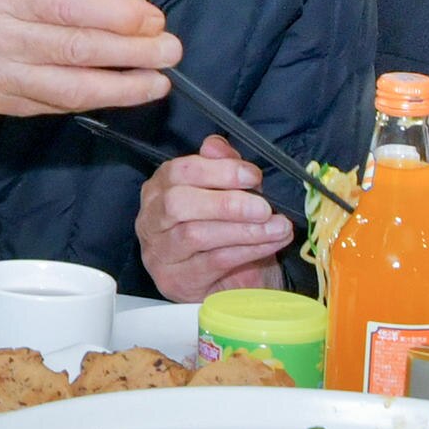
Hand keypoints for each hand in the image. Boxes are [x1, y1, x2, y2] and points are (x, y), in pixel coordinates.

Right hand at [0, 0, 179, 118]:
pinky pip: (60, 105)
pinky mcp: (4, 105)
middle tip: (171, 51)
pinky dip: (99, 99)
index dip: (116, 16)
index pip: (67, 7)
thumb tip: (135, 4)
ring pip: (71, 90)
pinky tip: (126, 91)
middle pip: (75, 50)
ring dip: (124, 88)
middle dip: (132, 53)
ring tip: (160, 82)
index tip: (154, 19)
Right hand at [135, 138, 293, 300]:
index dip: (218, 171)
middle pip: (178, 204)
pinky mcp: (174, 280)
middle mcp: (151, 220)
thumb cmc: (225, 233)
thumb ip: (220, 167)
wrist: (230, 283)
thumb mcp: (227, 194)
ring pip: (195, 235)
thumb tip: (215, 145)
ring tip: (277, 227)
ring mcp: (158, 252)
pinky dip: (246, 251)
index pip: (178, 172)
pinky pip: (212, 262)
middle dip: (226, 203)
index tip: (252, 176)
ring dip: (243, 230)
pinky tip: (270, 244)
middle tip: (264, 208)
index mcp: (159, 190)